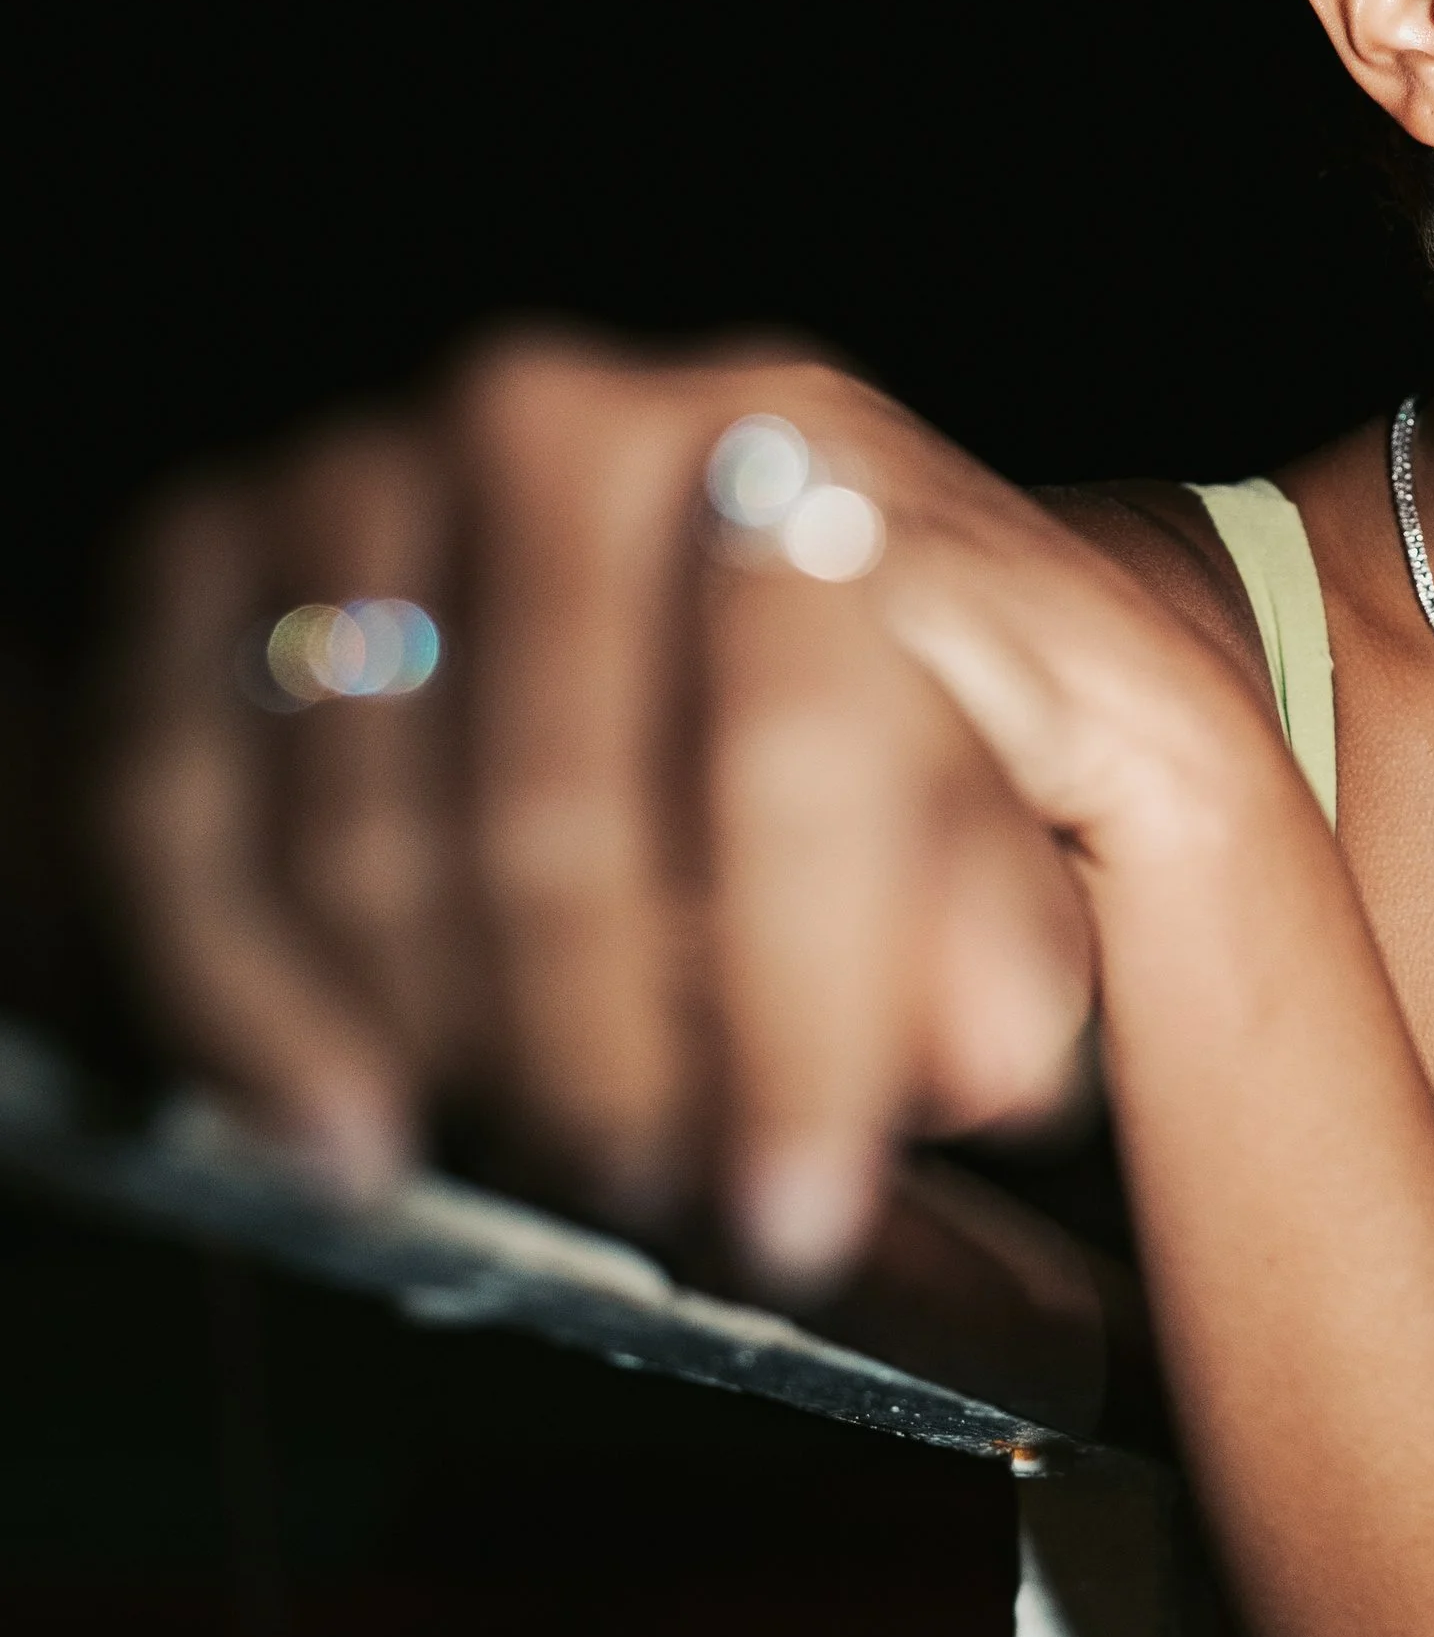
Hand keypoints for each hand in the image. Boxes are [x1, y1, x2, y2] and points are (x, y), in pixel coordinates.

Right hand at [95, 331, 1257, 1277]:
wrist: (741, 566)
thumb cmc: (911, 699)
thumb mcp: (1059, 782)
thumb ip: (1038, 910)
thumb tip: (991, 1050)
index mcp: (802, 453)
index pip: (791, 755)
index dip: (795, 1018)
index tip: (798, 1213)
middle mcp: (564, 424)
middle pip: (553, 818)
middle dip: (606, 1068)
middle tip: (659, 1197)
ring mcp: (366, 471)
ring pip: (362, 839)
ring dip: (450, 1053)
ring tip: (544, 1157)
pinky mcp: (206, 548)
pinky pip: (170, 808)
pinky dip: (240, 1001)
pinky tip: (342, 1125)